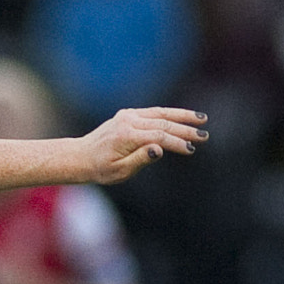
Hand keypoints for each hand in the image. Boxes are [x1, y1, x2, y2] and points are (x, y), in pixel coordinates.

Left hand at [77, 107, 204, 184]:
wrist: (80, 157)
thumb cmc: (99, 169)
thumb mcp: (118, 171)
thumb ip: (139, 160)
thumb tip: (159, 149)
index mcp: (126, 136)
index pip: (159, 137)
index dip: (177, 143)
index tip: (191, 149)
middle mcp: (128, 121)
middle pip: (163, 123)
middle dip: (185, 129)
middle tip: (204, 136)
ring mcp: (128, 115)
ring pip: (160, 113)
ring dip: (182, 116)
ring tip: (201, 119)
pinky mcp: (128, 114)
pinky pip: (153, 112)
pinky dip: (169, 114)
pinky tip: (184, 117)